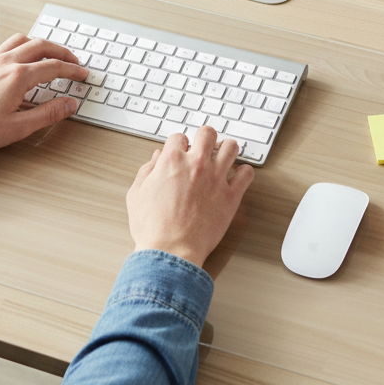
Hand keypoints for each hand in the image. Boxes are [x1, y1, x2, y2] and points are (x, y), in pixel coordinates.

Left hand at [0, 35, 85, 158]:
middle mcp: (6, 62)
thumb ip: (48, 114)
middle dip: (61, 51)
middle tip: (73, 60)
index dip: (73, 69)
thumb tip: (69, 105)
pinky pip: (5, 45)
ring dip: (40, 44)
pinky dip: (19, 46)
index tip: (82, 73)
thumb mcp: (18, 128)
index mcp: (18, 77)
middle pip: (42, 46)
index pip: (54, 67)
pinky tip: (20, 56)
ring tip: (49, 53)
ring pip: (22, 39)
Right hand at [126, 126, 253, 267]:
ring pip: (231, 147)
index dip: (178, 144)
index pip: (179, 137)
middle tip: (204, 146)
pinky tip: (237, 177)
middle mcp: (196, 164)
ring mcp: (216, 178)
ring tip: (223, 157)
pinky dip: (244, 173)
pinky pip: (247, 174)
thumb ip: (147, 170)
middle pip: (207, 133)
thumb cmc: (153, 227)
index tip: (180, 151)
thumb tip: (156, 158)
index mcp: (172, 161)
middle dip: (204, 137)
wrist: (171, 251)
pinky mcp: (231, 196)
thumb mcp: (136, 194)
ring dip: (226, 149)